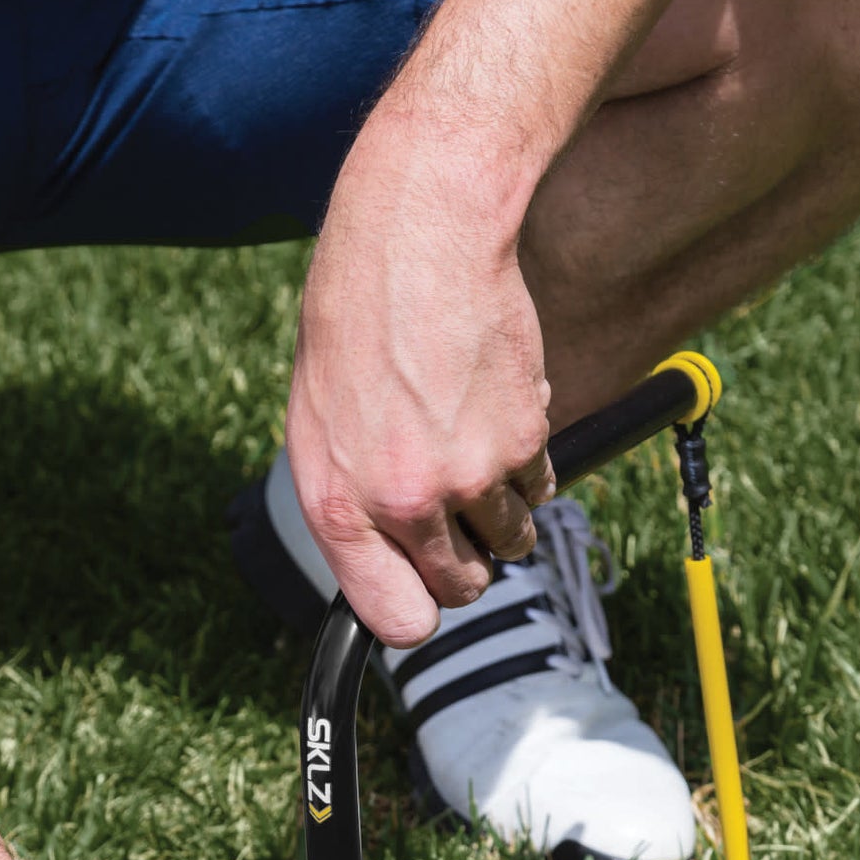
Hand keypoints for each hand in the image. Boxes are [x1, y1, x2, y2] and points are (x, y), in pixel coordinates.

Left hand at [284, 114, 557, 648]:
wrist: (417, 241)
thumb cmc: (358, 324)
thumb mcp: (318, 424)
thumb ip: (351, 502)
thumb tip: (383, 563)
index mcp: (340, 505)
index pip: (395, 619)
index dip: (415, 612)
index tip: (422, 595)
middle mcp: (404, 503)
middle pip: (461, 588)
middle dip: (465, 560)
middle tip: (455, 511)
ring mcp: (469, 478)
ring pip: (511, 540)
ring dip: (501, 510)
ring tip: (471, 443)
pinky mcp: (523, 443)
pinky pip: (540, 488)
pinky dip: (527, 463)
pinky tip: (493, 408)